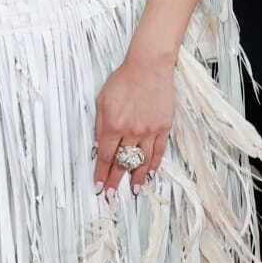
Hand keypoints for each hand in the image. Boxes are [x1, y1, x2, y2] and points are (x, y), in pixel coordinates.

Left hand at [93, 54, 173, 193]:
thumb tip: (100, 147)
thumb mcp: (102, 101)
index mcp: (113, 125)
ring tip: (132, 190)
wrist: (148, 68)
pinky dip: (153, 165)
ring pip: (141, 161)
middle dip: (115, 180)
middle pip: (122, 162)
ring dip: (135, 177)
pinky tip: (148, 174)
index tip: (98, 185)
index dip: (101, 173)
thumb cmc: (123, 81)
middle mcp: (131, 132)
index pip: (106, 156)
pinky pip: (158, 152)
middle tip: (111, 194)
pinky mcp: (163, 128)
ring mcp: (149, 131)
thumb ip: (100, 126)